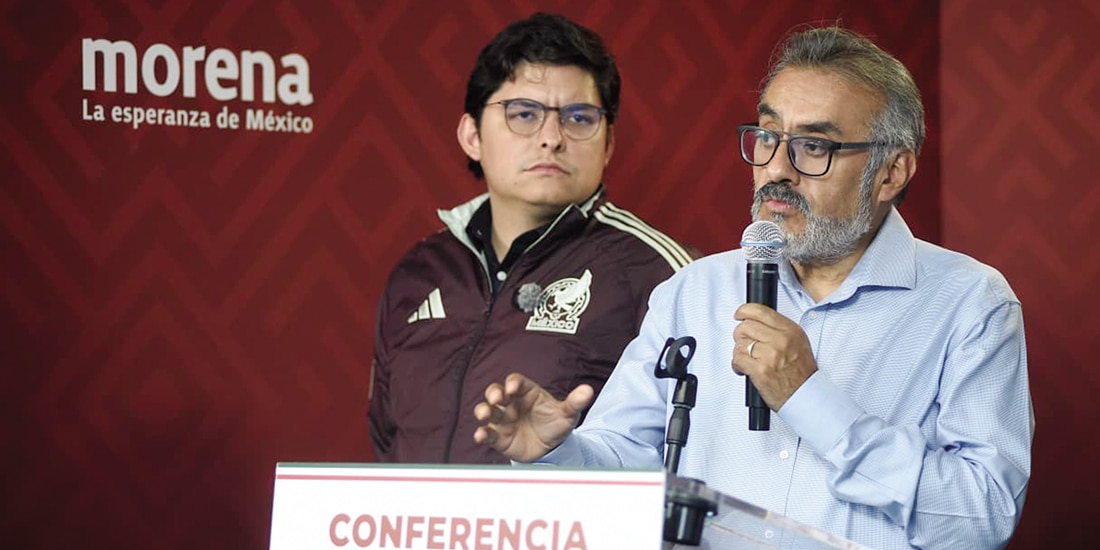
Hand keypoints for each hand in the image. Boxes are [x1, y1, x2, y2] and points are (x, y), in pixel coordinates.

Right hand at [473, 373, 594, 462]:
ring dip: (483, 410)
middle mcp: (511, 403)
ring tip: (485, 414)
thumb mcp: (567, 414)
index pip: (515, 381)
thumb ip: (575, 402)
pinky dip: (481, 434)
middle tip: (496, 398)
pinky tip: (480, 436)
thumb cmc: (556, 425)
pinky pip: (487, 433)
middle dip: (493, 393)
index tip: (513, 388)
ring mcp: (503, 419)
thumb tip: (588, 390)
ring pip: (487, 410)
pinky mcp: (498, 436)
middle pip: (496, 391)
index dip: (512, 383)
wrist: (552, 449)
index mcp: (526, 392)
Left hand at [731, 303, 816, 409]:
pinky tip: (745, 369)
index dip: (744, 311)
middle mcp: (781, 340)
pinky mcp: (760, 369)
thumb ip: (779, 329)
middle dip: (741, 336)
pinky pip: (737, 359)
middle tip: (746, 345)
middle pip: (745, 326)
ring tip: (749, 360)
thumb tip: (756, 319)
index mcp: (790, 330)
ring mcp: (770, 354)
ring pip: (740, 343)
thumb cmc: (801, 373)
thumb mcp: (798, 342)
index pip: (760, 311)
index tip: (739, 314)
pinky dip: (737, 365)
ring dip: (740, 352)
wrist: (805, 395)